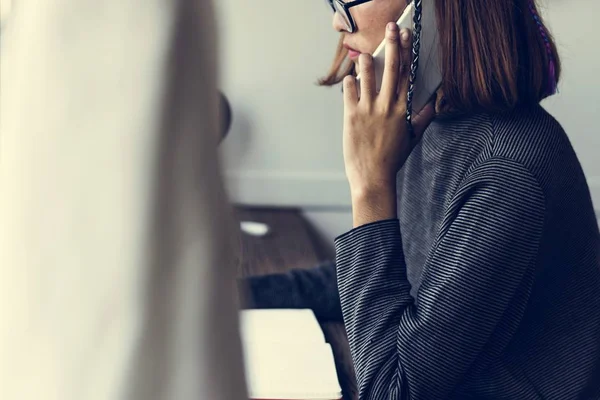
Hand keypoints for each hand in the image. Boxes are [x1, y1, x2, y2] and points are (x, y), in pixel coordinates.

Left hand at [342, 23, 434, 197]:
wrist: (373, 177)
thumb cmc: (392, 159)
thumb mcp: (412, 139)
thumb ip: (422, 119)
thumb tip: (434, 106)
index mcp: (403, 109)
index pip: (407, 75)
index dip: (407, 53)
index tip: (407, 37)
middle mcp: (387, 106)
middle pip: (392, 68)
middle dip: (392, 45)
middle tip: (392, 28)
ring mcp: (369, 110)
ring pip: (368, 76)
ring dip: (367, 62)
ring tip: (365, 54)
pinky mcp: (351, 116)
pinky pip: (349, 92)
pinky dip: (349, 83)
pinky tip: (349, 78)